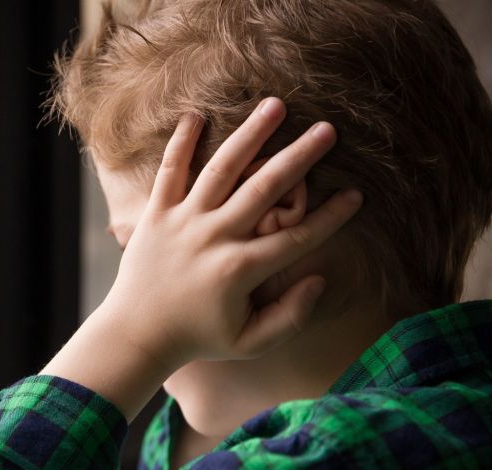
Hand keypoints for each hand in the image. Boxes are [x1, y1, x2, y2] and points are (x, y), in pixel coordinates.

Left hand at [41, 97, 362, 420]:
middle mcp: (214, 238)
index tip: (357, 195)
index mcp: (240, 271)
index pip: (297, 238)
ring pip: (221, 169)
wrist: (135, 333)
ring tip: (275, 105)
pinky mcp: (155, 214)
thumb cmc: (197, 337)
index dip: (331, 217)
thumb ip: (290, 317)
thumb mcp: (249, 342)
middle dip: (300, 157)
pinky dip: (180, 142)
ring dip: (250, 135)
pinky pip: (169, 171)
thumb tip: (318, 279)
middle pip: (265, 189)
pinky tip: (196, 114)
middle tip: (329, 129)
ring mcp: (182, 222)